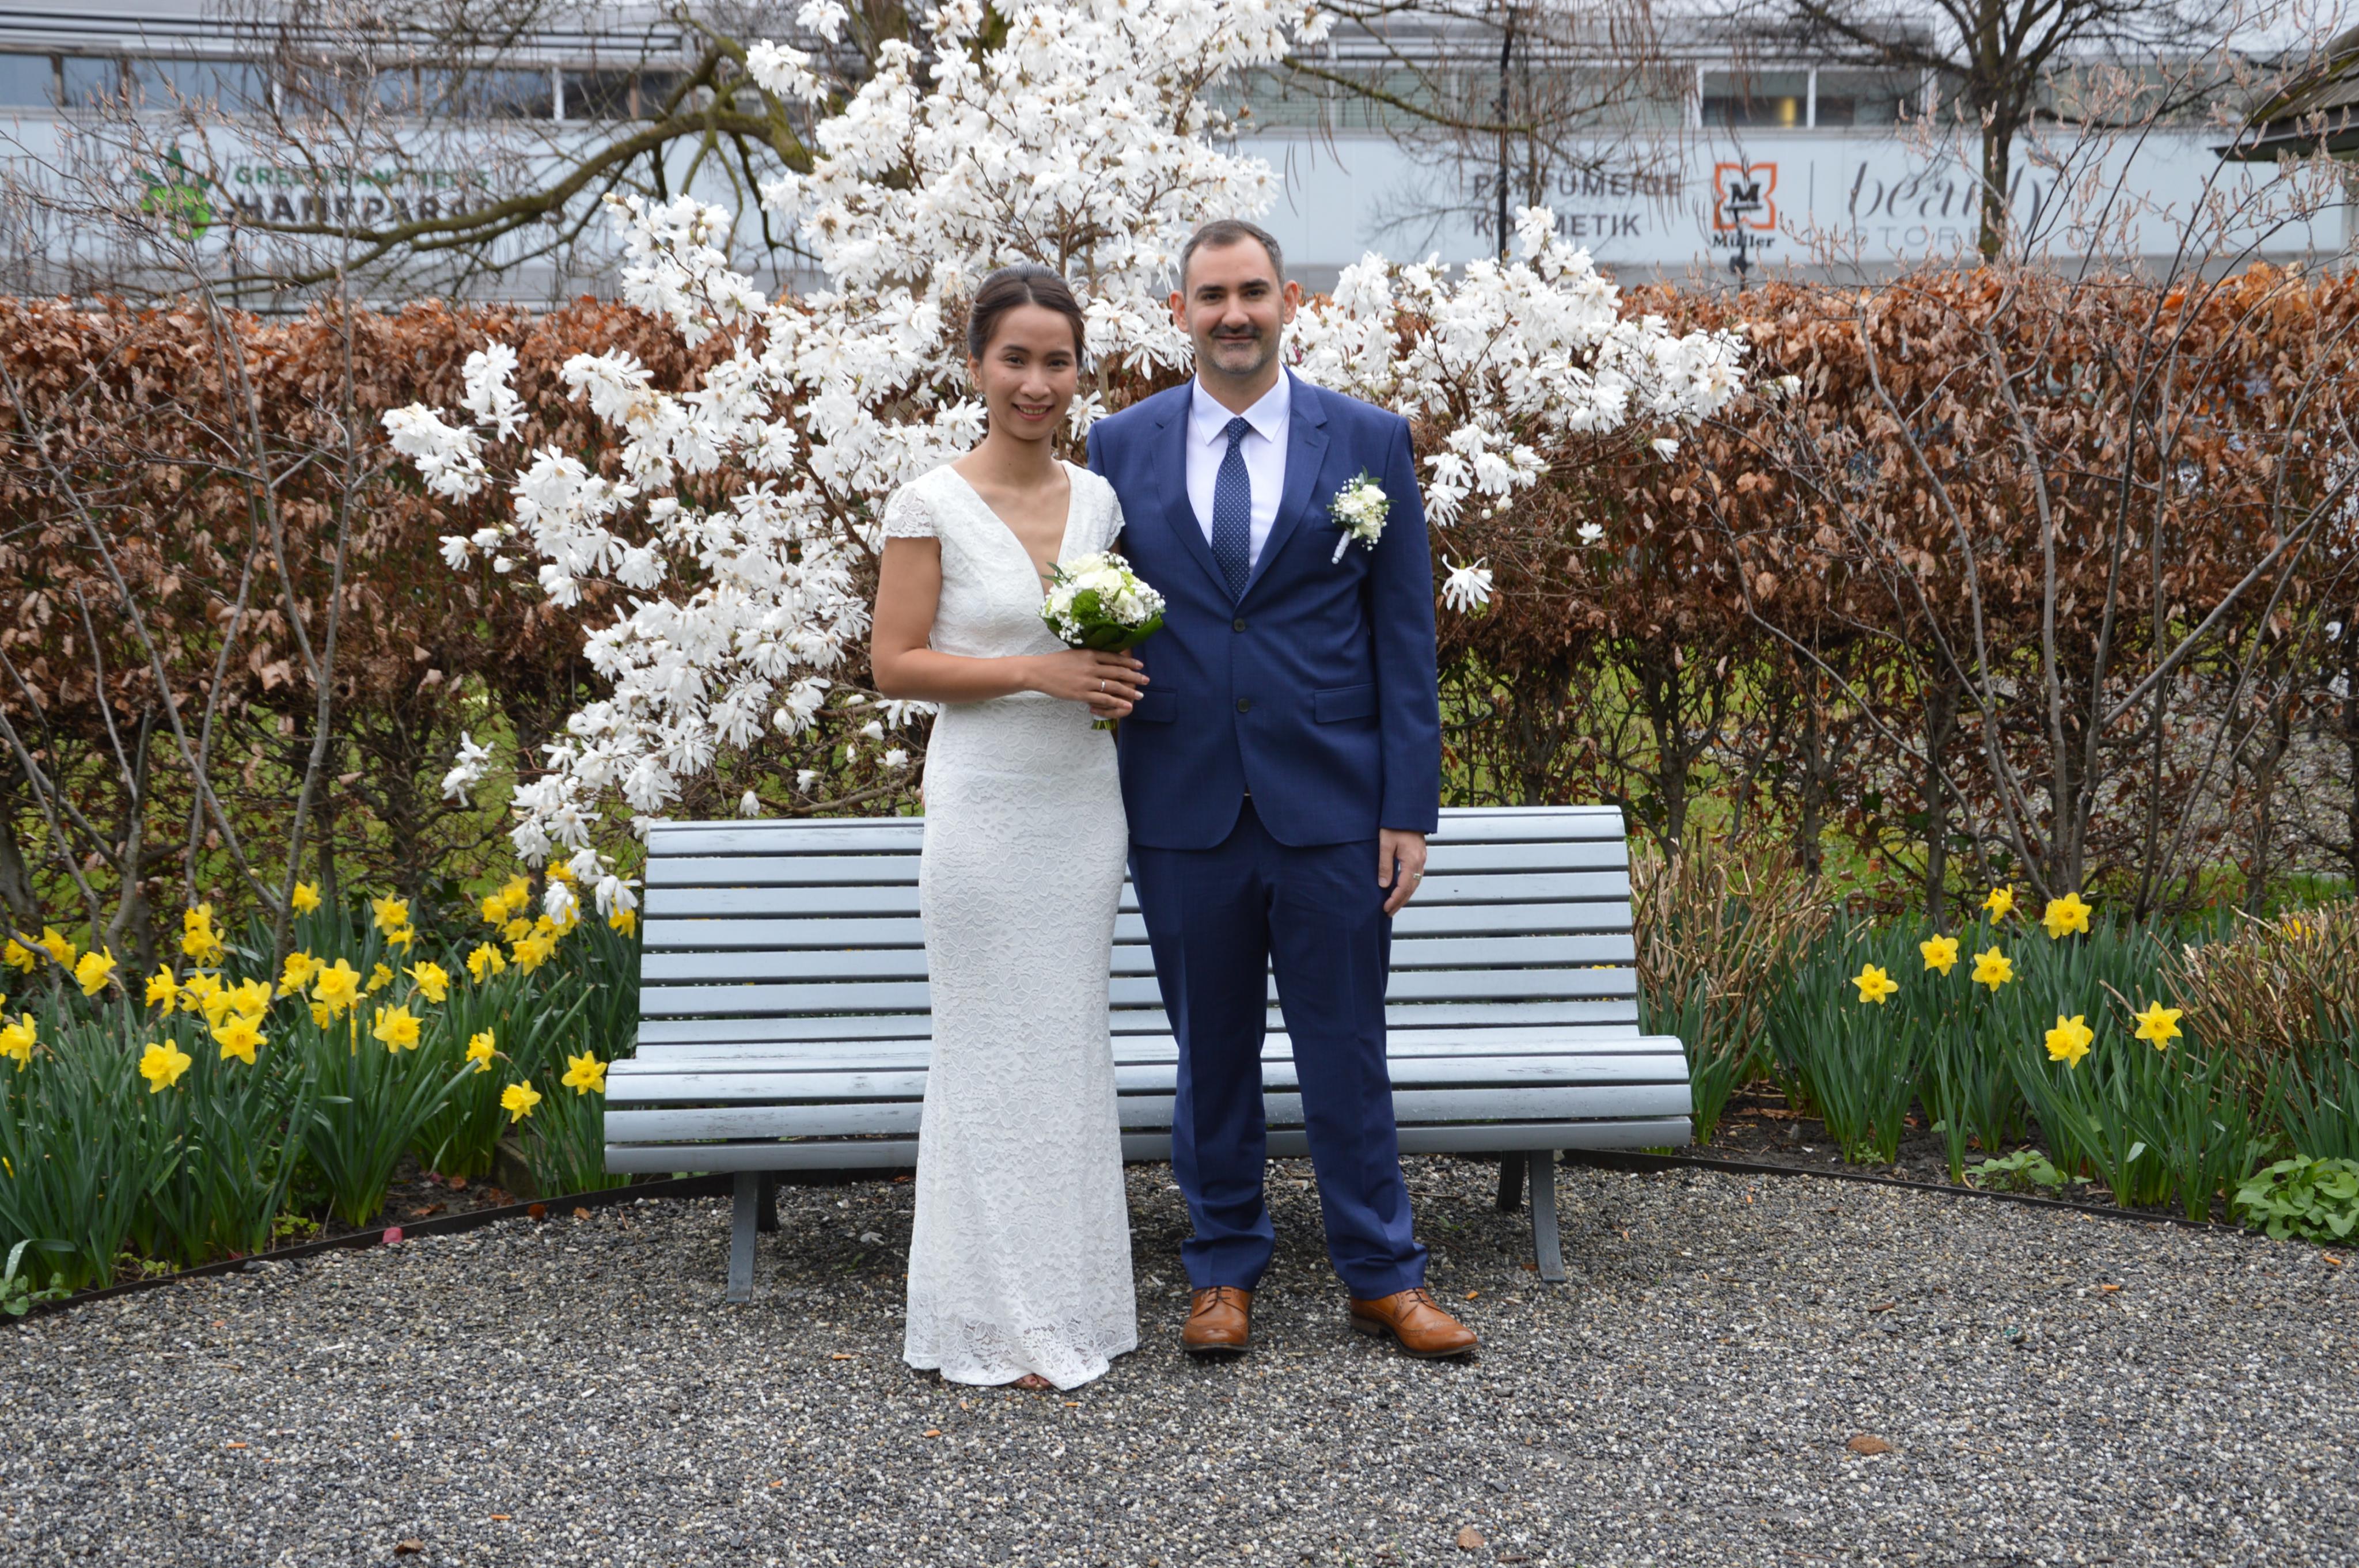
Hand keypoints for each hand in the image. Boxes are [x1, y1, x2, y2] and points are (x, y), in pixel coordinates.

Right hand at [1030, 649, 1146, 717]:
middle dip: (1134, 677)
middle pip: (1118, 672)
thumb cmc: (1055, 662)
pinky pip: (1104, 698)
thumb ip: (1090, 656)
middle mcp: (1091, 666)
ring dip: (1129, 691)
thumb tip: (1104, 658)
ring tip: (1140, 695)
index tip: (1140, 666)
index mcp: (1090, 654)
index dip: (1129, 662)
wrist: (1039, 672)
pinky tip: (1127, 704)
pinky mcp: (1082, 694)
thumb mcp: (1075, 653)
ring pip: (1114, 686)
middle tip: (1146, 680)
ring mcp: (1087, 681)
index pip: (1114, 658)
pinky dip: (1117, 702)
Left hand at [1377, 829, 1426, 915]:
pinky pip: (1416, 877)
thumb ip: (1385, 865)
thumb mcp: (1386, 844)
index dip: (1395, 899)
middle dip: (1400, 902)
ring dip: (1405, 896)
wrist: (1408, 811)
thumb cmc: (1394, 825)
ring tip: (1394, 905)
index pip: (1404, 887)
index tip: (1385, 908)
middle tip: (1389, 912)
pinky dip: (1409, 887)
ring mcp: (1422, 859)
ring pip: (1415, 884)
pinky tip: (1402, 890)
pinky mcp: (1420, 856)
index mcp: (1412, 861)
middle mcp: (1420, 862)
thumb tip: (1384, 885)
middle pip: (1411, 888)